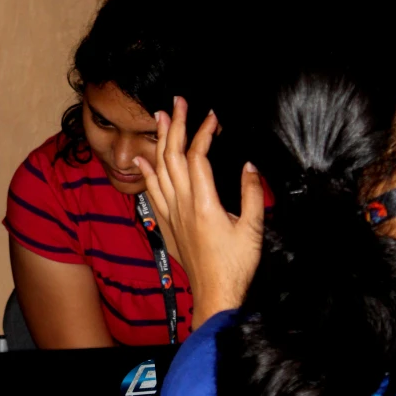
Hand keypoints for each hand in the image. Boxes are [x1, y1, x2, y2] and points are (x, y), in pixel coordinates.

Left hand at [134, 97, 263, 329]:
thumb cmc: (235, 266)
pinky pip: (152, 193)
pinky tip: (141, 161)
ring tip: (159, 118)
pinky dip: (146, 174)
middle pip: (173, 157)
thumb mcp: (253, 228)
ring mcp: (172, 215)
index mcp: (204, 203)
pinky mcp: (168, 225)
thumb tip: (249, 166)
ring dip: (159, 142)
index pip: (197, 157)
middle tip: (177, 102)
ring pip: (159, 171)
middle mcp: (182, 205)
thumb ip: (251, 194)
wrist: (214, 294)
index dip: (203, 133)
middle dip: (175, 126)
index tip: (212, 115)